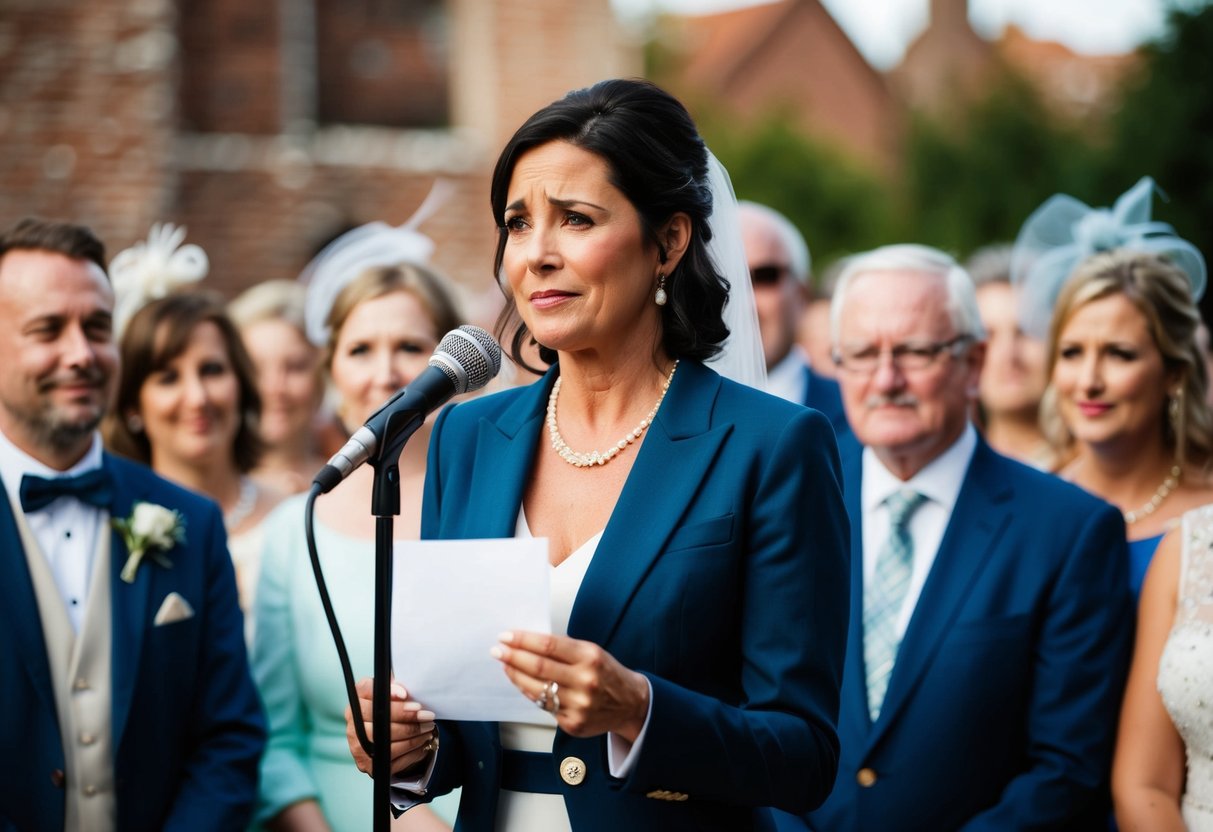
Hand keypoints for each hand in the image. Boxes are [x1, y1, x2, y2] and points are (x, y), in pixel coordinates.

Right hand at [345, 677, 437, 776]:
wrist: (381, 732)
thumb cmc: (387, 707)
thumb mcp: (389, 692)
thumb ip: (394, 688)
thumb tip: (402, 693)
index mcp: (356, 704)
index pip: (370, 700)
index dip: (392, 701)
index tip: (411, 700)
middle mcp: (352, 727)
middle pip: (380, 725)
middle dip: (409, 721)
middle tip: (427, 717)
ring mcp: (359, 749)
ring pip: (389, 746)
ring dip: (414, 738)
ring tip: (428, 729)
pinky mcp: (369, 766)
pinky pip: (394, 762)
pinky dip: (412, 753)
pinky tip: (422, 743)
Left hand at [491, 631, 649, 740]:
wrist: (630, 703)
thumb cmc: (606, 673)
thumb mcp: (592, 652)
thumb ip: (563, 649)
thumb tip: (527, 643)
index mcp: (590, 657)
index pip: (548, 646)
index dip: (523, 640)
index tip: (506, 636)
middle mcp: (585, 681)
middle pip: (538, 667)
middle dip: (513, 657)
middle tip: (497, 650)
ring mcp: (579, 705)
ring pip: (536, 689)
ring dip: (515, 676)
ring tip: (505, 665)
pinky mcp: (573, 723)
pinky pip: (544, 706)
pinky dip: (530, 693)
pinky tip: (522, 683)